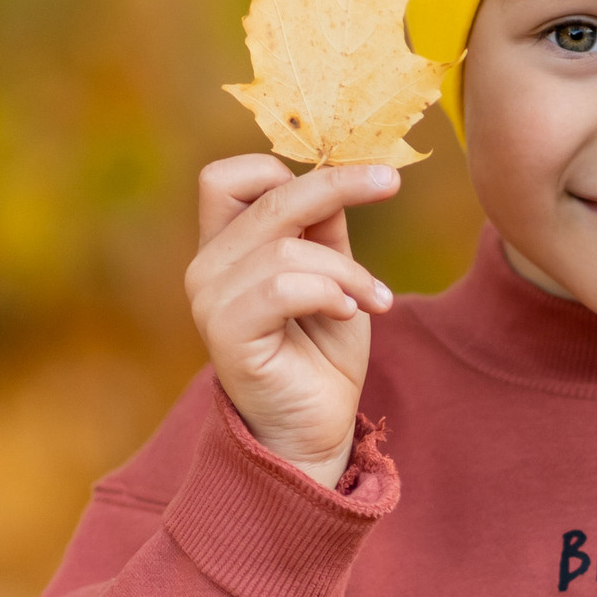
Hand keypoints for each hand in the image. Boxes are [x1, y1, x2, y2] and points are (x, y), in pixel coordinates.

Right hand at [186, 156, 400, 486]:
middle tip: (388, 183)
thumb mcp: (334, 275)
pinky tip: (351, 312)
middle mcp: (208, 268)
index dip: (284, 166)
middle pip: (266, 196)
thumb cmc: (322, 353)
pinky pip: (283, 288)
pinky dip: (330, 292)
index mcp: (227, 247)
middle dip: (337, 185)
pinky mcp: (227, 335)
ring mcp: (211, 302)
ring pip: (287, 247)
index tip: (348, 175)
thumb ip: (325, 227)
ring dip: (348, 270)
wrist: (316, 430)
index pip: (228, 178)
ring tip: (377, 301)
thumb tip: (340, 170)